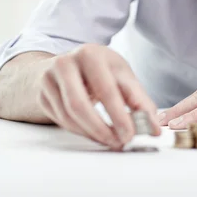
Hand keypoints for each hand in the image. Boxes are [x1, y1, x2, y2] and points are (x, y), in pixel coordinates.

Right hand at [37, 44, 160, 149]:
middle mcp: (65, 63)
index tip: (131, 134)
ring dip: (92, 134)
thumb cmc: (101, 70)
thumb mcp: (122, 76)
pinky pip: (61, 121)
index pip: (106, 89)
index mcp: (90, 54)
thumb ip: (139, 100)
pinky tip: (95, 133)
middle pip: (80, 105)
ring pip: (68, 116)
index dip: (119, 115)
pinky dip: (81, 131)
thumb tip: (153, 128)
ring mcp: (49, 80)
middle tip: (119, 142)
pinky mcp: (42, 95)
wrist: (69, 64)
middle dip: (102, 129)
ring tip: (111, 140)